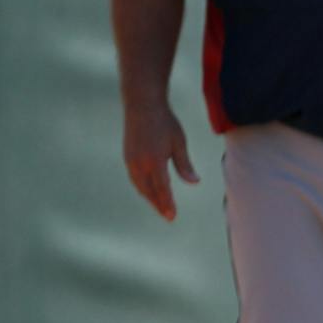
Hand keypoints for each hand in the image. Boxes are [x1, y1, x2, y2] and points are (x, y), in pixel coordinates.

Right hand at [122, 101, 198, 221]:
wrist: (142, 106)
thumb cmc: (165, 122)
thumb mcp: (179, 143)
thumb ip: (185, 165)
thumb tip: (194, 183)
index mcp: (154, 162)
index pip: (162, 189)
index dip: (167, 204)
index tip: (172, 216)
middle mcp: (140, 164)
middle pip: (149, 191)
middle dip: (159, 205)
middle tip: (168, 216)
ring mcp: (131, 161)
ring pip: (140, 186)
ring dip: (149, 198)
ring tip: (160, 206)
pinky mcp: (127, 157)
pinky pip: (135, 178)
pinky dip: (142, 188)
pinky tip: (148, 191)